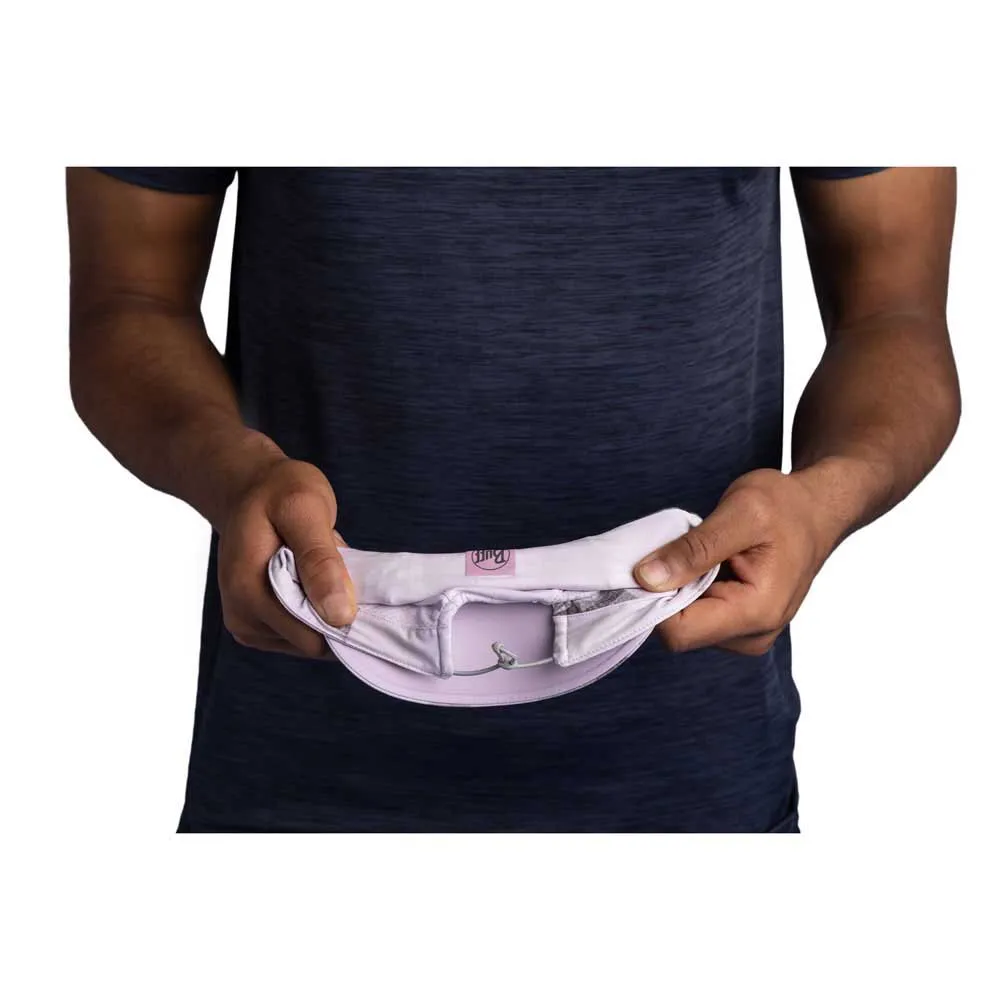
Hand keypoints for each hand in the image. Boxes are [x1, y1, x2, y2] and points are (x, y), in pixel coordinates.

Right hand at [217, 456, 356, 657]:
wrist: (249, 489)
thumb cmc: (278, 491)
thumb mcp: (305, 509)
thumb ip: (321, 560)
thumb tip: (340, 614)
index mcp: (248, 592)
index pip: (311, 638)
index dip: (343, 618)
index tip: (360, 587)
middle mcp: (242, 618)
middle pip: (311, 643)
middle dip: (336, 614)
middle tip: (343, 572)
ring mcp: (248, 625)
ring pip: (308, 641)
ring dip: (326, 612)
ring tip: (324, 572)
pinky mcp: (257, 625)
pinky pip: (300, 633)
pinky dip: (316, 612)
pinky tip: (314, 582)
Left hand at [632, 468, 845, 654]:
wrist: (817, 511)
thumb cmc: (786, 506)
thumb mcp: (739, 513)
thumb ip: (694, 549)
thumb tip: (646, 578)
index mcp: (756, 613)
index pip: (679, 631)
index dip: (654, 599)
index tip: (652, 562)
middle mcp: (753, 636)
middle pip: (680, 630)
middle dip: (668, 591)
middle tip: (684, 549)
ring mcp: (747, 635)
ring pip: (684, 624)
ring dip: (680, 588)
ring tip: (705, 555)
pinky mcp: (739, 627)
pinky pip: (696, 617)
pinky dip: (691, 590)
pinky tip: (709, 566)